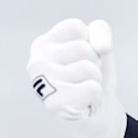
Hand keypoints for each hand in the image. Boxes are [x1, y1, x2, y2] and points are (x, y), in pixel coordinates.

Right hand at [27, 18, 127, 137]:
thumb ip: (100, 30)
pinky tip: (84, 101)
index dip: (90, 41)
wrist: (99, 110)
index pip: (75, 27)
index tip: (83, 56)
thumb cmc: (93, 74)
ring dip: (95, 79)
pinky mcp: (54, 105)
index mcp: (43, 44)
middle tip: (85, 76)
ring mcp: (43, 85)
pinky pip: (91, 89)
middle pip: (83, 48)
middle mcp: (36, 62)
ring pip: (88, 69)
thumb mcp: (99, 44)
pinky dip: (95, 95)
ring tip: (84, 87)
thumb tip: (102, 47)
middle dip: (94, 62)